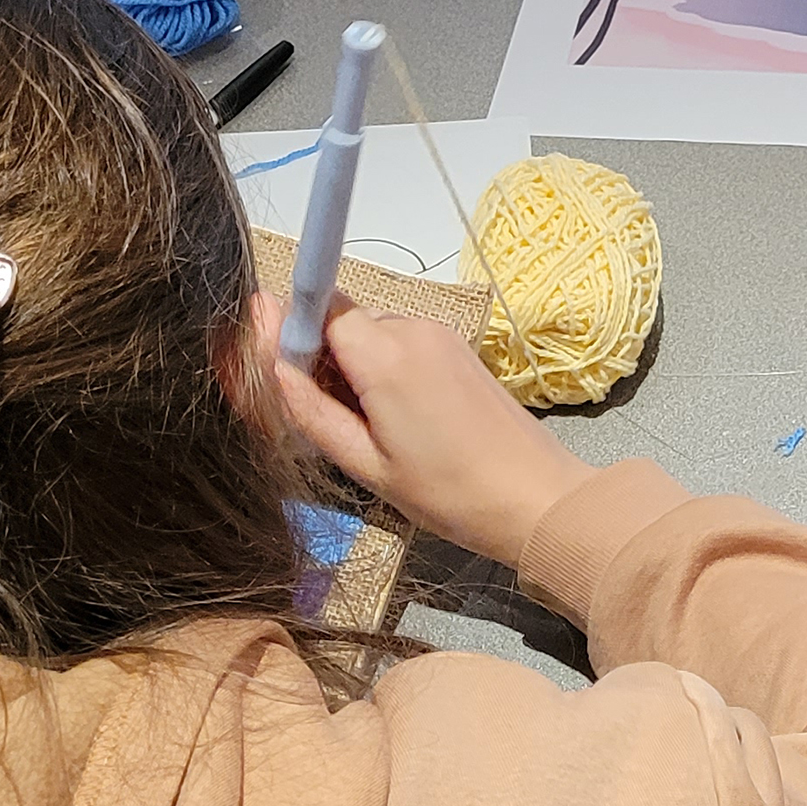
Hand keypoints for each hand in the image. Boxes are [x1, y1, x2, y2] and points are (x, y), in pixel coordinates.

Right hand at [257, 292, 597, 563]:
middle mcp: (413, 328)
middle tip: (329, 422)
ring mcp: (439, 334)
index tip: (284, 375)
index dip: (292, 336)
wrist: (535, 497)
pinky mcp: (456, 347)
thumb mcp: (365, 463)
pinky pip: (400, 344)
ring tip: (372, 431)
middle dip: (322, 361)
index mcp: (386, 354)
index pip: (316, 308)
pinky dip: (384, 372)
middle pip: (341, 322)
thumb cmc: (451, 492)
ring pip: (369, 335)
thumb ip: (309, 408)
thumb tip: (271, 363)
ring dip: (355, 370)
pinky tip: (398, 421)